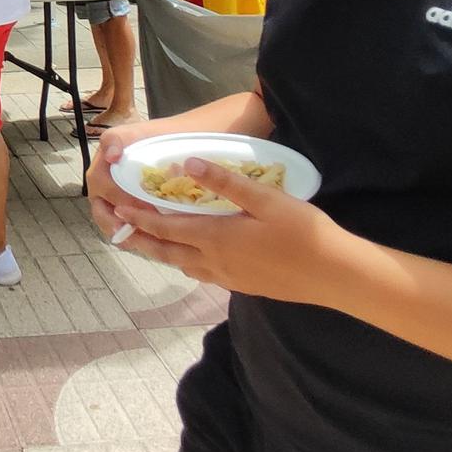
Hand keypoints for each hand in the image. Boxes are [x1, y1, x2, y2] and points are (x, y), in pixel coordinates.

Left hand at [90, 154, 360, 306]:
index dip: (139, 217)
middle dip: (139, 239)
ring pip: (182, 265)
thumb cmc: (303, 232)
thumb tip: (184, 165)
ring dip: (160, 252)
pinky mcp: (242, 286)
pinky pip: (201, 273)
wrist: (334, 275)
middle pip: (165, 251)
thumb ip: (224, 181)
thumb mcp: (266, 198)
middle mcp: (214, 262)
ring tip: (147, 241)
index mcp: (216, 238)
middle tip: (117, 229)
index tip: (118, 208)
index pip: (166, 227)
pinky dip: (185, 262)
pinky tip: (191, 256)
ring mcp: (227, 278)